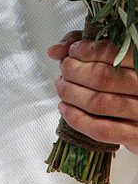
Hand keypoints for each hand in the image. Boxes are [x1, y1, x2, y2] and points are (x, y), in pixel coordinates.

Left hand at [48, 34, 137, 153]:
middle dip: (73, 71)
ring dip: (70, 94)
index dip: (85, 51)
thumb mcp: (115, 55)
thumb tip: (54, 51)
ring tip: (61, 86)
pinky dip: (77, 119)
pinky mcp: (135, 136)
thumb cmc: (129, 79)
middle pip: (101, 78)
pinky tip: (65, 108)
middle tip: (63, 69)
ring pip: (98, 103)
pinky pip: (101, 129)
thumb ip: (88, 47)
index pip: (111, 53)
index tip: (72, 52)